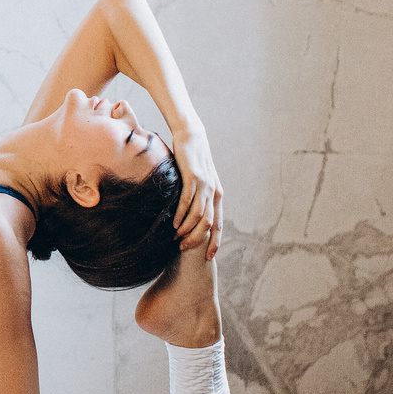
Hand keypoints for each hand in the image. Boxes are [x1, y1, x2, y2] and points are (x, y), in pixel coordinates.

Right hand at [170, 129, 222, 256]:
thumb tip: (188, 213)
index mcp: (217, 195)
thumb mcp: (198, 180)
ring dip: (187, 230)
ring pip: (199, 215)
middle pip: (209, 224)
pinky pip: (188, 202)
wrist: (192, 136)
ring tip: (176, 238)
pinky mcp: (193, 178)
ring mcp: (205, 185)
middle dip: (197, 240)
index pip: (218, 224)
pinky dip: (181, 215)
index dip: (215, 242)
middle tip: (184, 249)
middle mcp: (214, 192)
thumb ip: (197, 195)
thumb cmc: (191, 159)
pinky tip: (174, 223)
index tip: (208, 257)